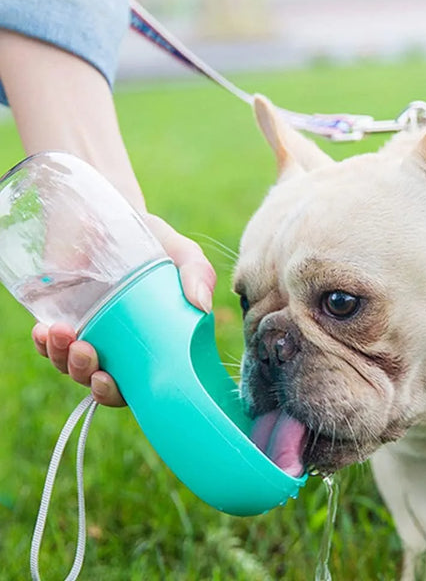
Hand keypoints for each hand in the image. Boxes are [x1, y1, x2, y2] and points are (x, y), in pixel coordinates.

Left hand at [31, 216, 215, 405]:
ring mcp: (86, 330)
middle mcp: (116, 342)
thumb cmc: (154, 240)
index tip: (108, 381)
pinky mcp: (59, 315)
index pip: (136, 382)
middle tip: (87, 354)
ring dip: (62, 358)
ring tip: (63, 333)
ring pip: (68, 364)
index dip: (118, 393)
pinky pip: (47, 341)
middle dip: (85, 376)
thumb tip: (202, 305)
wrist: (111, 211)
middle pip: (97, 380)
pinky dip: (44, 343)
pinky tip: (45, 330)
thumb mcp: (183, 254)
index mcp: (149, 341)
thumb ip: (199, 274)